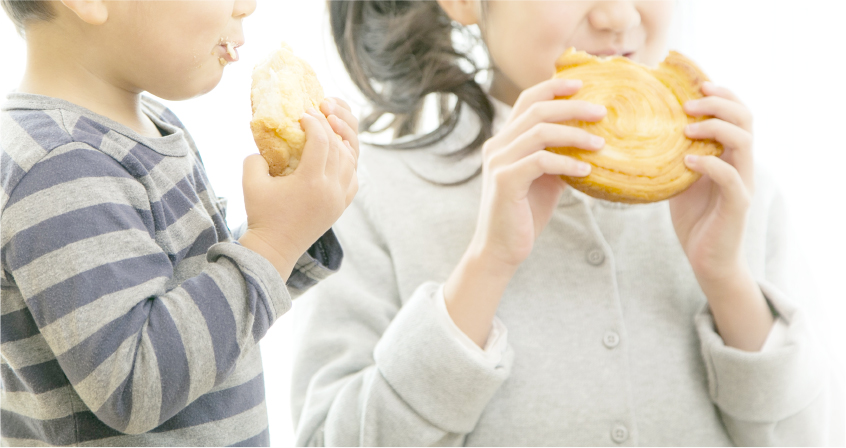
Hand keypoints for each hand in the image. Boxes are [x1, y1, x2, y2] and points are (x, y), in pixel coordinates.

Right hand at [239, 108, 357, 279]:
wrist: (275, 249)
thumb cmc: (261, 215)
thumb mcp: (250, 182)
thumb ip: (256, 157)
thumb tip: (268, 142)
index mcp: (310, 182)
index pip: (321, 141)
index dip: (314, 122)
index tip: (303, 113)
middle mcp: (330, 190)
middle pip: (339, 147)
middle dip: (329, 125)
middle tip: (318, 112)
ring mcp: (339, 199)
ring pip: (351, 161)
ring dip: (342, 141)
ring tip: (330, 126)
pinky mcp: (341, 206)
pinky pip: (353, 178)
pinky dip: (349, 161)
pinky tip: (339, 151)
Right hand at [469, 78, 605, 267]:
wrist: (501, 249)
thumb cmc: (525, 213)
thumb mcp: (546, 179)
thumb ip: (559, 156)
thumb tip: (593, 140)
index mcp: (504, 140)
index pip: (527, 100)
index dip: (554, 87)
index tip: (582, 83)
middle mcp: (497, 146)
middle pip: (536, 110)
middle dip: (572, 106)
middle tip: (602, 111)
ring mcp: (498, 162)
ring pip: (539, 132)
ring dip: (575, 135)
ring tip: (601, 143)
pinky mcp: (505, 181)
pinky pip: (541, 161)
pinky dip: (567, 163)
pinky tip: (586, 171)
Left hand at [670, 82, 772, 350]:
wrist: (707, 259)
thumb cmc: (693, 217)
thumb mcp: (676, 178)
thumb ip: (669, 156)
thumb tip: (634, 133)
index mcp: (728, 153)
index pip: (735, 112)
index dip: (720, 93)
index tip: (694, 81)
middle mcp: (741, 163)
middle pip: (745, 118)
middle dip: (718, 103)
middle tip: (688, 102)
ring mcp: (743, 182)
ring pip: (744, 141)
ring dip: (715, 127)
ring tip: (687, 126)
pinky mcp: (738, 204)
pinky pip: (731, 177)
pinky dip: (710, 164)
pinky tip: (688, 160)